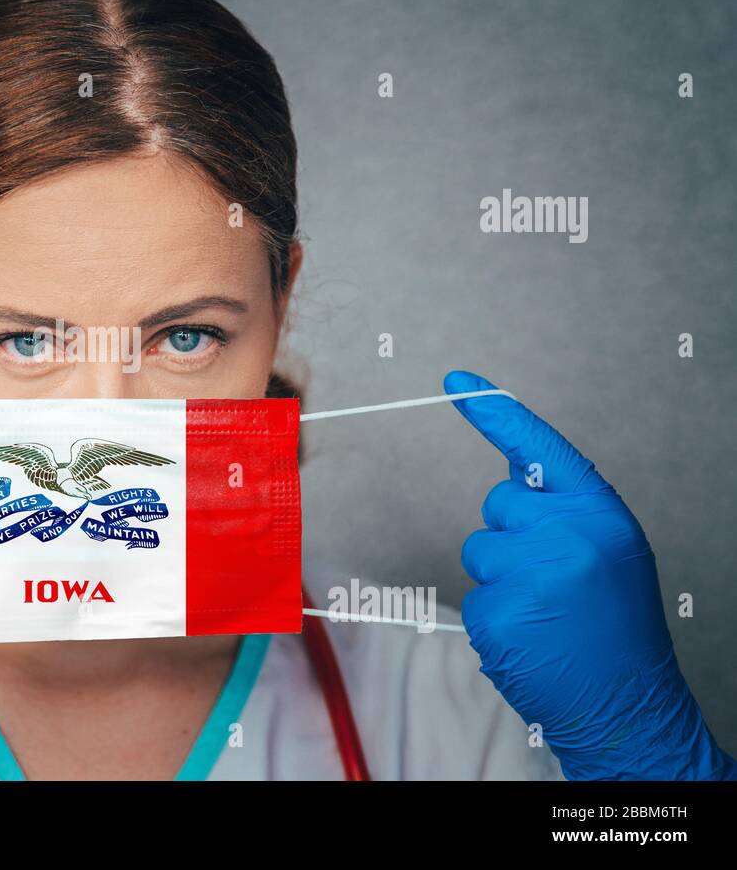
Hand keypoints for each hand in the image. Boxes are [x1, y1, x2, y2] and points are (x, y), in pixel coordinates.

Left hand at [445, 370, 734, 780]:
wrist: (630, 706)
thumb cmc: (616, 626)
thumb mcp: (608, 552)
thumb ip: (563, 511)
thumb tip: (510, 472)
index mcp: (599, 514)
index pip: (539, 449)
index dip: (495, 412)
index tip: (456, 379)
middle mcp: (567, 536)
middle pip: (497, 505)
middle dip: (512, 536)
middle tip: (553, 581)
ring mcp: (530, 575)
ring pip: (479, 551)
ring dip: (501, 579)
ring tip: (546, 614)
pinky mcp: (499, 614)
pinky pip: (473, 597)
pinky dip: (494, 619)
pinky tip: (531, 638)